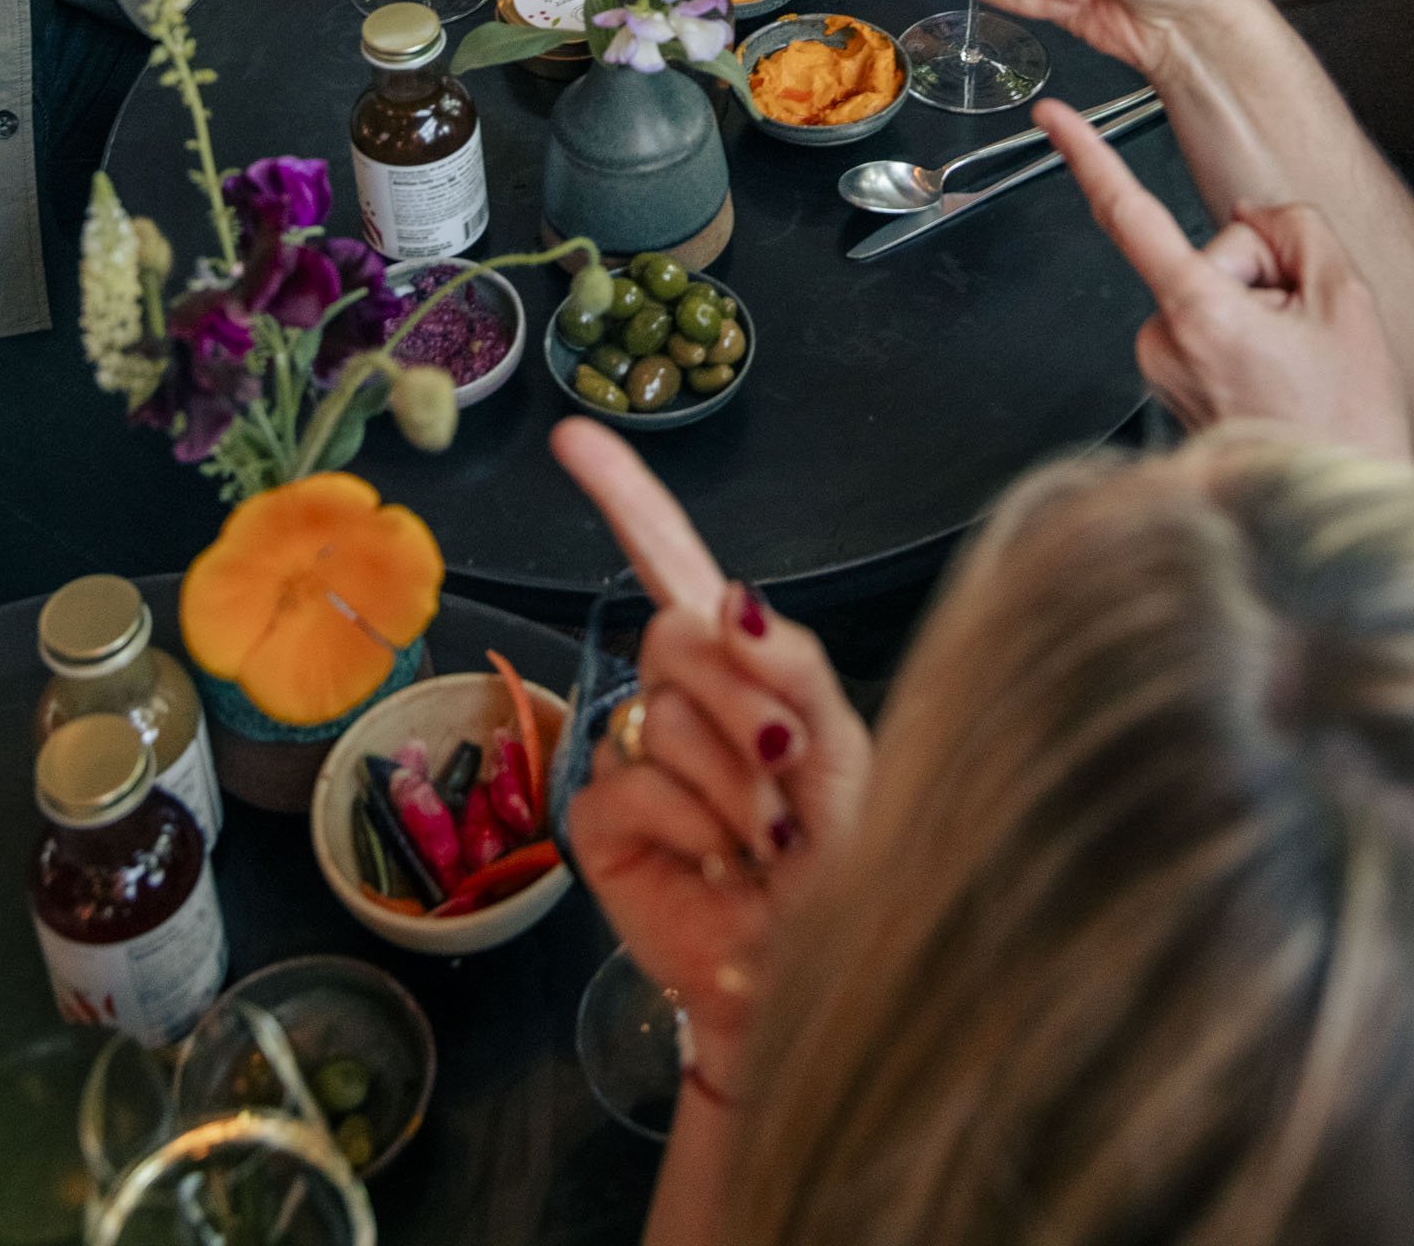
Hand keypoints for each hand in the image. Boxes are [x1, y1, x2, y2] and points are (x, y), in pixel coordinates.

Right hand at [551, 420, 872, 1093]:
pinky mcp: (597, 823)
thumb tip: (728, 593)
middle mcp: (679, 699)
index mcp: (741, 667)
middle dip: (745, 700)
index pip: (675, 562)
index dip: (626, 496)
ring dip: (732, 780)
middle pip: (677, 632)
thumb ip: (792, 666)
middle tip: (785, 772)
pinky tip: (716, 863)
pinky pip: (629, 783)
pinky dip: (686, 822)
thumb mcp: (841, 753)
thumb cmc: (840, 864)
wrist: (809, 978)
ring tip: (765, 841)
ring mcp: (632, 756)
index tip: (572, 436)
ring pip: (663, 712)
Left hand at [1038, 102, 1411, 457]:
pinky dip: (1246, 336)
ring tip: (1298, 367)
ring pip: (1211, 291)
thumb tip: (1254, 216)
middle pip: (1211, 256)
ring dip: (1259, 310)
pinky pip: (1207, 326)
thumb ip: (1297, 230)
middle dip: (1265, 273)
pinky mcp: (1169, 385)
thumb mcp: (1348, 303)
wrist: (1335, 513)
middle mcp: (1163, 341)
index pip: (1128, 214)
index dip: (1088, 155)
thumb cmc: (1347, 424)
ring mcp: (1162, 368)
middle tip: (1309, 333)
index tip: (1050, 116)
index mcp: (1198, 313)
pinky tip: (1280, 378)